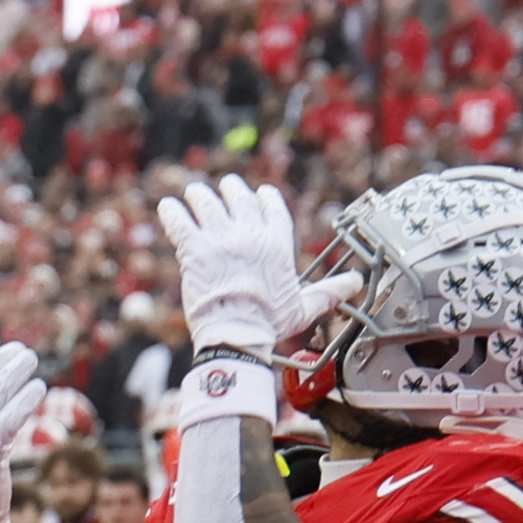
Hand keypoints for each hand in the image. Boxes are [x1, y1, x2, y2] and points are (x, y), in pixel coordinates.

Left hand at [153, 178, 317, 357]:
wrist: (237, 335)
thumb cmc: (269, 323)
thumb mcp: (304, 306)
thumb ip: (328, 292)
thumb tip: (356, 284)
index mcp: (277, 243)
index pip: (272, 207)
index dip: (264, 197)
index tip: (259, 194)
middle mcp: (250, 234)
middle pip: (239, 197)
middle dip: (231, 189)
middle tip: (225, 187)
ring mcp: (221, 239)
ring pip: (206, 203)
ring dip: (199, 195)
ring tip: (193, 193)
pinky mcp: (194, 249)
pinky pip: (179, 221)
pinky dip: (171, 212)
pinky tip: (166, 206)